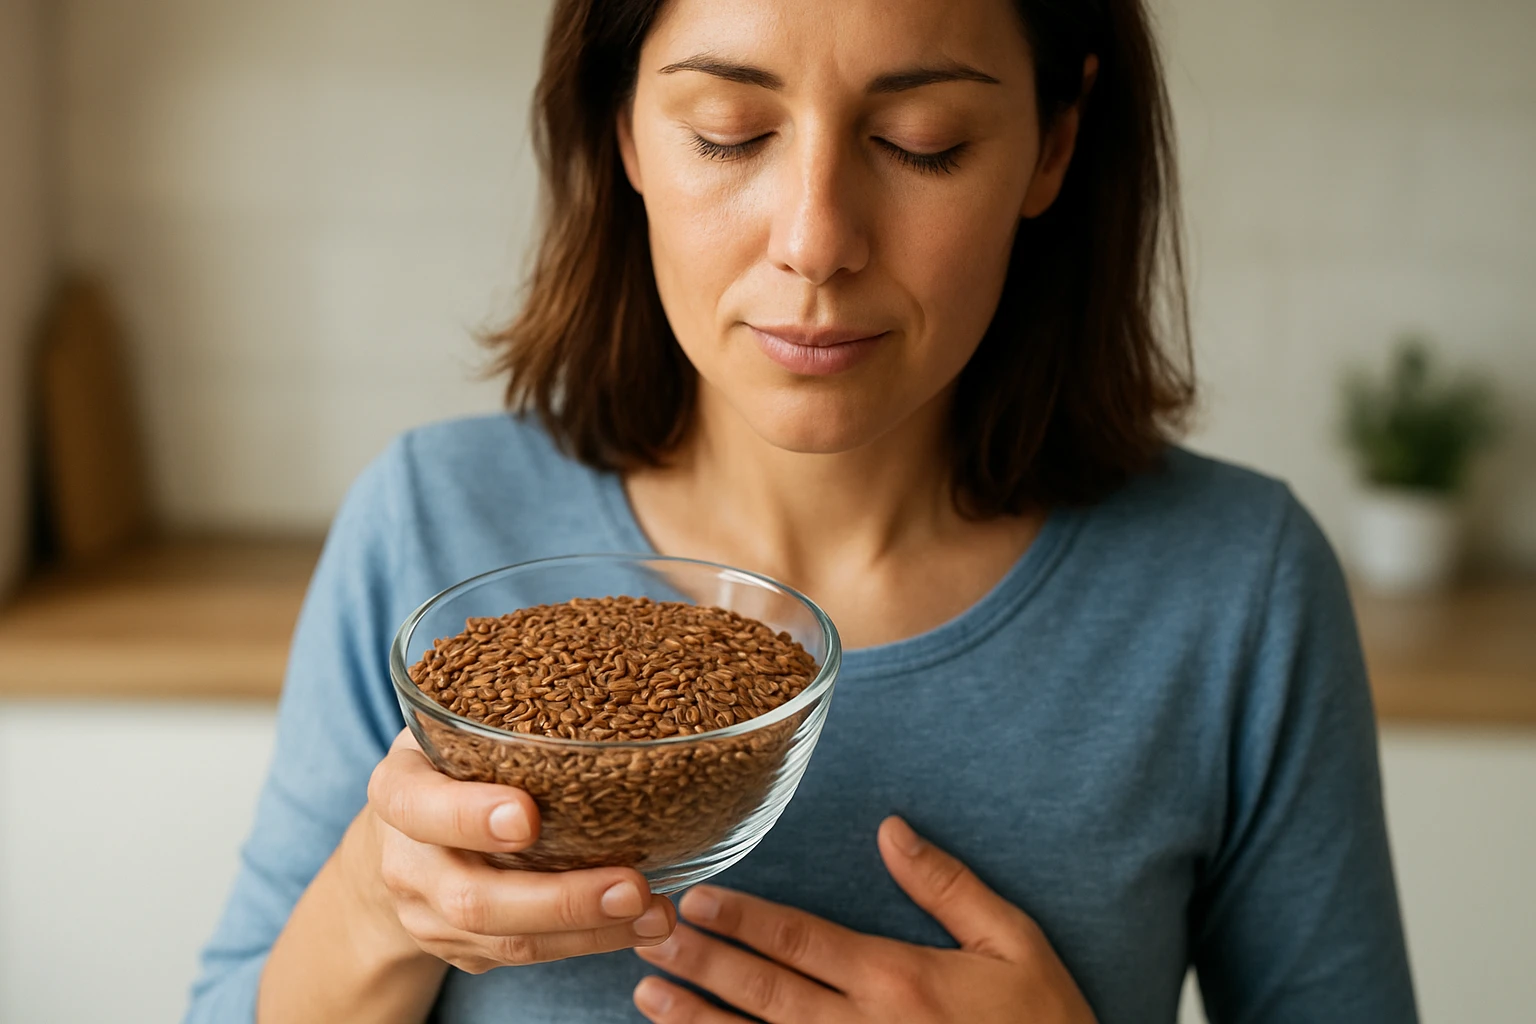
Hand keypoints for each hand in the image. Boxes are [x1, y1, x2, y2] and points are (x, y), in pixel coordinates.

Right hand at [356, 729, 677, 972]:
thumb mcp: (457, 722)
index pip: (418, 805)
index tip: (528, 816)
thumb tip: (609, 654)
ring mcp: (433, 916)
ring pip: (509, 940)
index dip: (469, 816)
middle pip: (471, 898)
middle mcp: (407, 862)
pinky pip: (530, 956)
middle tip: (632, 884)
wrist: (401, 842)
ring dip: (591, 931)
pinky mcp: (466, 950)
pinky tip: (641, 923)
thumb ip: (503, 707)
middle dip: (559, 899)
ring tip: (657, 911)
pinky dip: (590, 942)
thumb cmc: (452, 762)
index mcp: (399, 789)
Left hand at [631, 816, 1095, 1022]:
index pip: (800, 940)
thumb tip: (890, 829)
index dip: (741, 918)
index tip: (696, 897)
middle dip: (700, 963)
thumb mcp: (1015, 944)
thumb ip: (948, 886)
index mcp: (897, 978)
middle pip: (764, 991)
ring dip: (700, 1022)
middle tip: (646, 937)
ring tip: (647, 998)